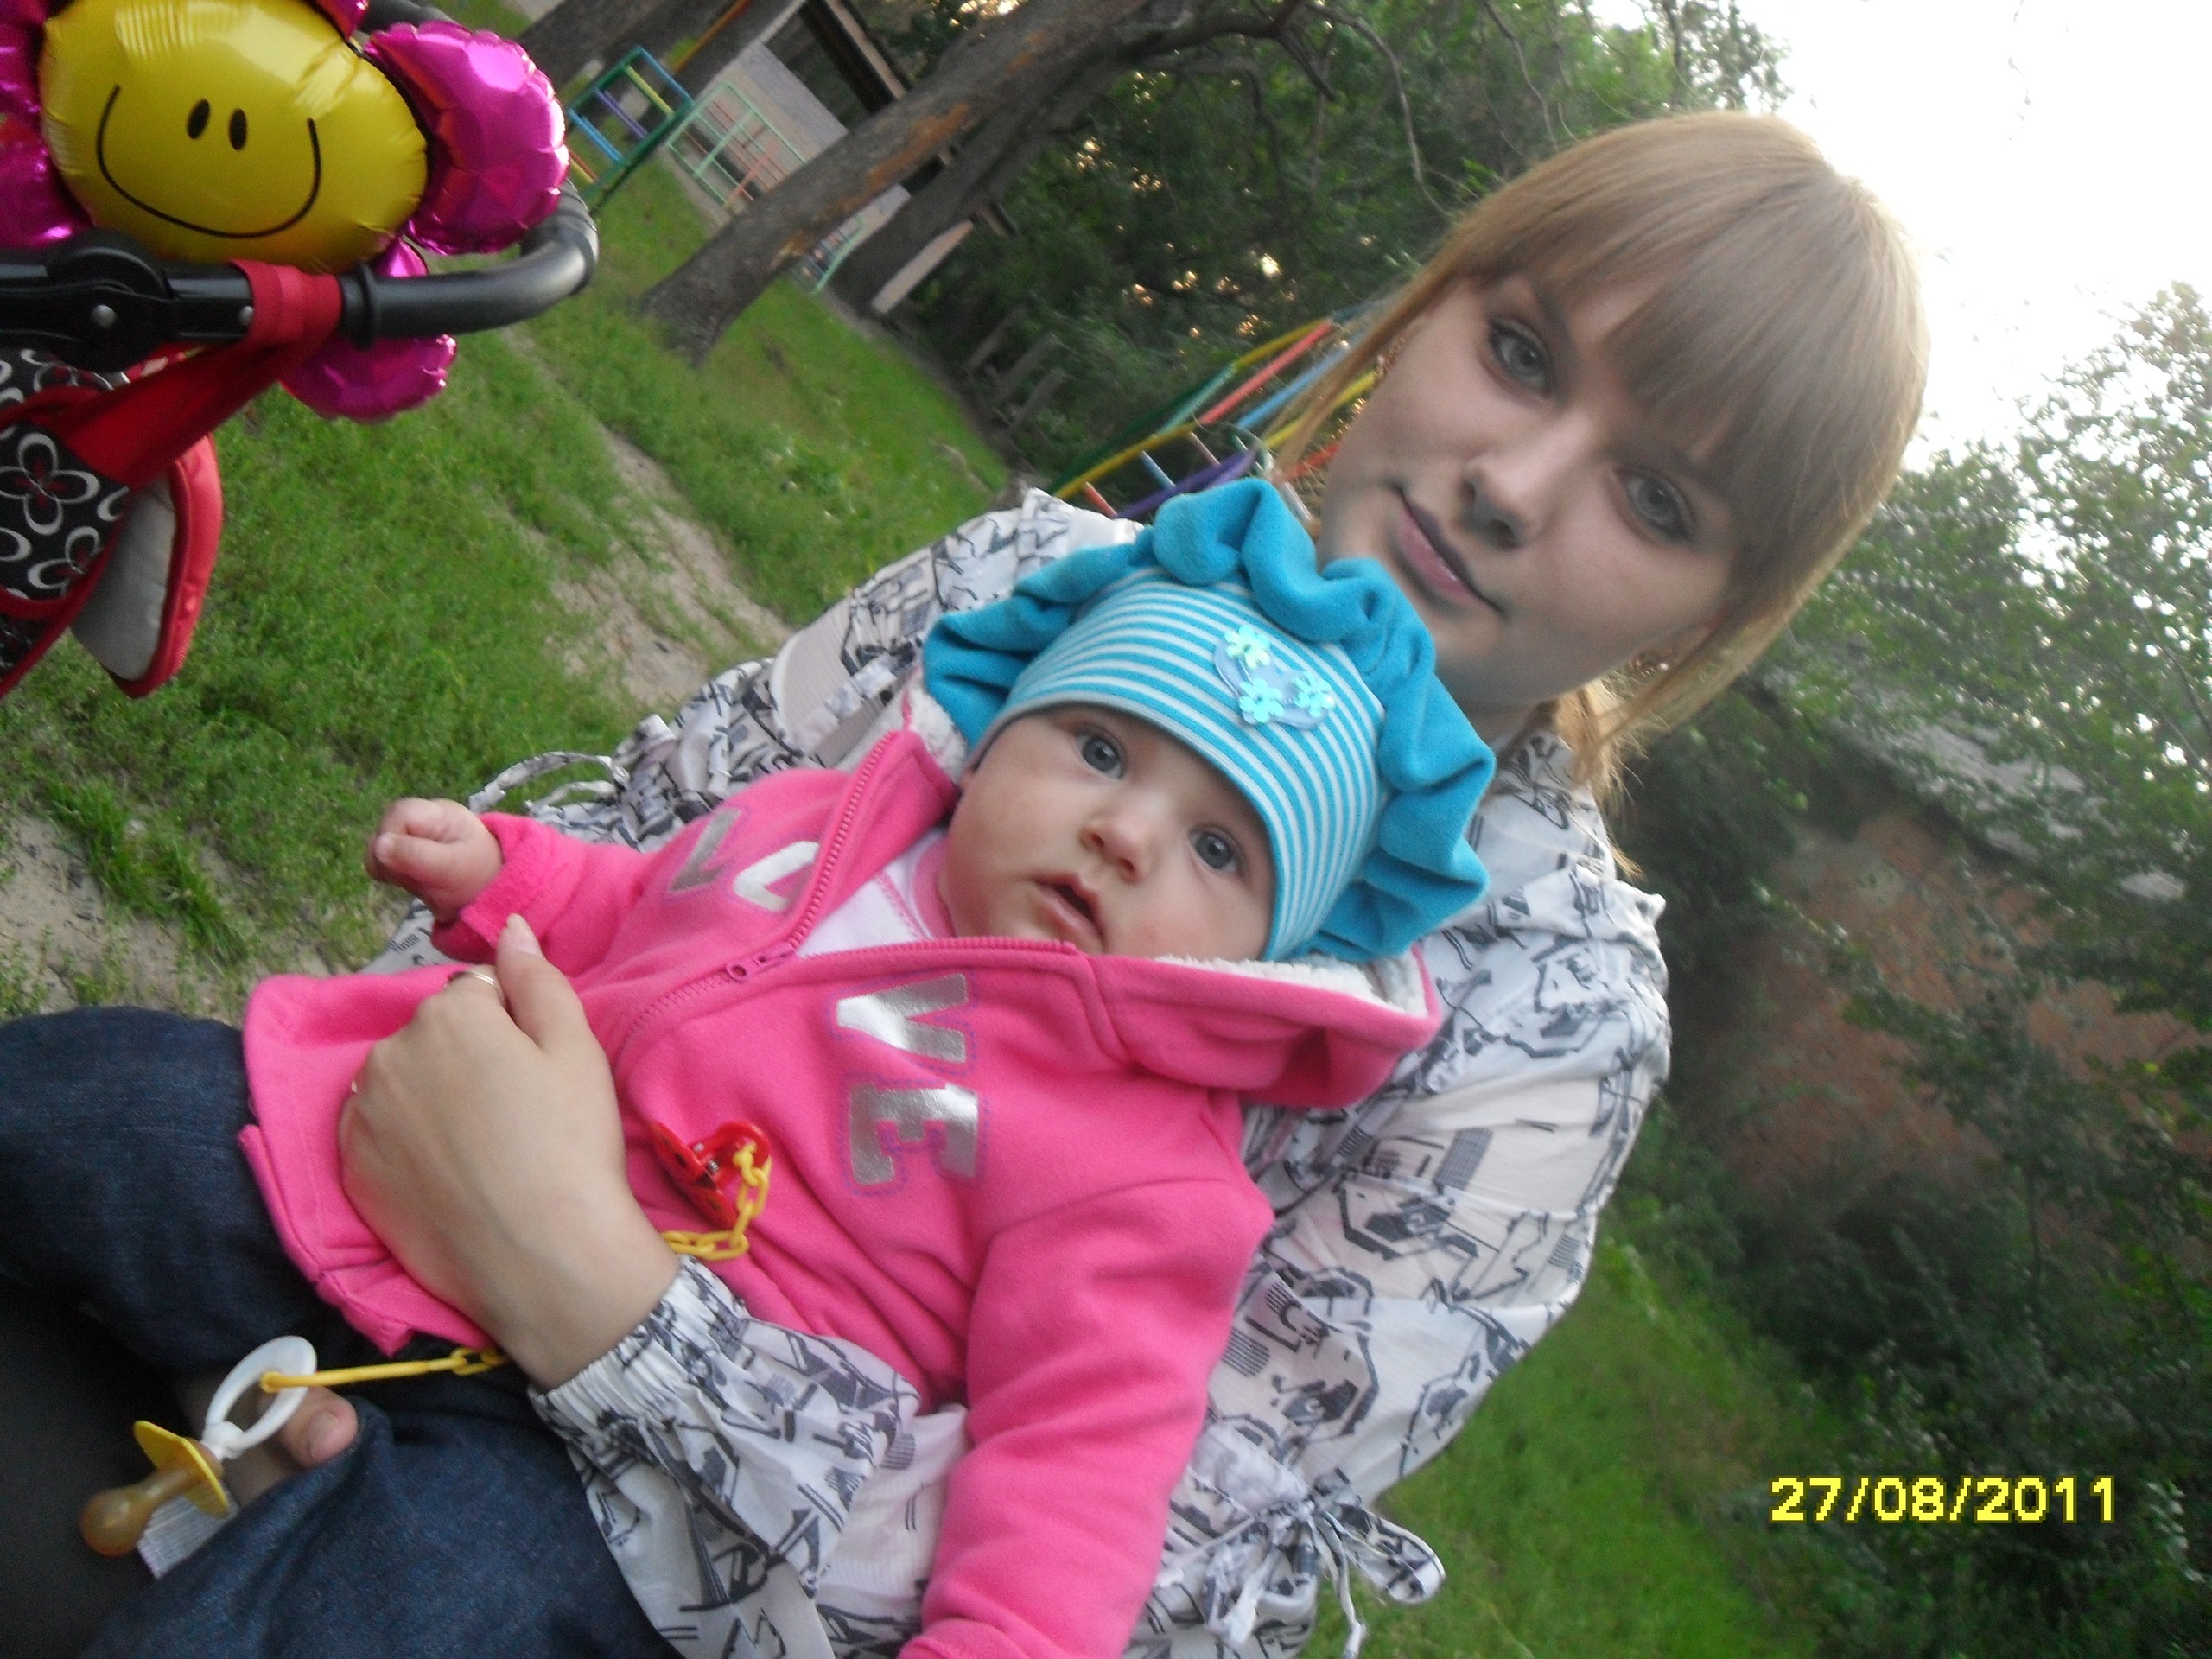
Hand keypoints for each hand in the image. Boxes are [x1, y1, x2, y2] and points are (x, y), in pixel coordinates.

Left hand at [339, 916, 677, 1387]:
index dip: (512, 1034)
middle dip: (465, 1061)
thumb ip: (536, 978)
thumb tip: (509, 928)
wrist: (542, 1257)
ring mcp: (362, 1113)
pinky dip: (405, 1143)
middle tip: (512, 1117)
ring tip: (479, 1149)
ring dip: (430, 1099)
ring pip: (402, 1083)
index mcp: (448, 1013)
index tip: (534, 1079)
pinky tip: (446, 1174)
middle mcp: (389, 1051)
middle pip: (432, 1038)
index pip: (476, 999)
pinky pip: (377, 1132)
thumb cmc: (571, 1145)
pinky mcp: (350, 1169)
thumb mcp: (576, 1048)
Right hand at [364, 798, 502, 921]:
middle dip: (391, 857)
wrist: (488, 892)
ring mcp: (412, 834)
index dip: (392, 836)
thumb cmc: (476, 877)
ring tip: (419, 879)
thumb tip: (379, 844)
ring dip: (391, 867)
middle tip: (416, 875)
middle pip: (384, 828)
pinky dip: (391, 873)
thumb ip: (416, 856)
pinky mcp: (404, 850)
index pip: (399, 812)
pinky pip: (382, 859)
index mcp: (440, 814)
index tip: (402, 863)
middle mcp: (422, 818)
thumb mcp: (451, 868)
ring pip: (379, 845)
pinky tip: (412, 880)